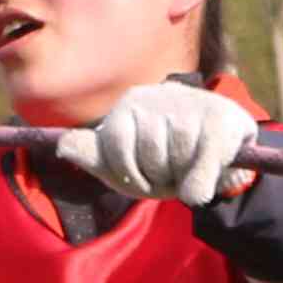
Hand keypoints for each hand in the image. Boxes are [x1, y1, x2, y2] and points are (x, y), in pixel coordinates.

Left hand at [63, 78, 257, 206]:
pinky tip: (202, 186)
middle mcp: (157, 96)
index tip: (142, 179)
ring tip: (188, 172)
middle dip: (160, 178)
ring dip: (182, 179)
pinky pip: (205, 159)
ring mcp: (190, 104)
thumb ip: (93, 156)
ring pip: (176, 157)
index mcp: (129, 104)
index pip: (116, 146)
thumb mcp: (125, 162)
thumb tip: (62, 147)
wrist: (219, 148)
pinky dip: (201, 182)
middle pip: (148, 154)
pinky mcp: (220, 118)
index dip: (130, 174)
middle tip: (171, 175)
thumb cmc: (165, 157)